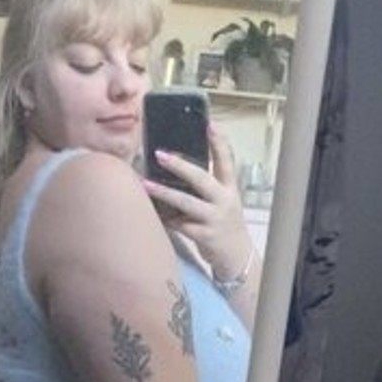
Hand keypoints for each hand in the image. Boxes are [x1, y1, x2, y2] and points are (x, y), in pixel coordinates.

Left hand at [142, 124, 252, 285]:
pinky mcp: (205, 236)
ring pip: (186, 202)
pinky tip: (153, 213)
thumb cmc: (223, 222)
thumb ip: (207, 185)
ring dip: (164, 192)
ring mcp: (214, 219)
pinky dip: (166, 218)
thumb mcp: (223, 200)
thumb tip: (177, 164)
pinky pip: (179, 224)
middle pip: (202, 178)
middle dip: (180, 165)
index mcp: (230, 188)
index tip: (210, 124)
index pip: (227, 161)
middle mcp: (224, 201)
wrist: (236, 257)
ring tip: (145, 183)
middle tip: (160, 153)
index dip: (220, 142)